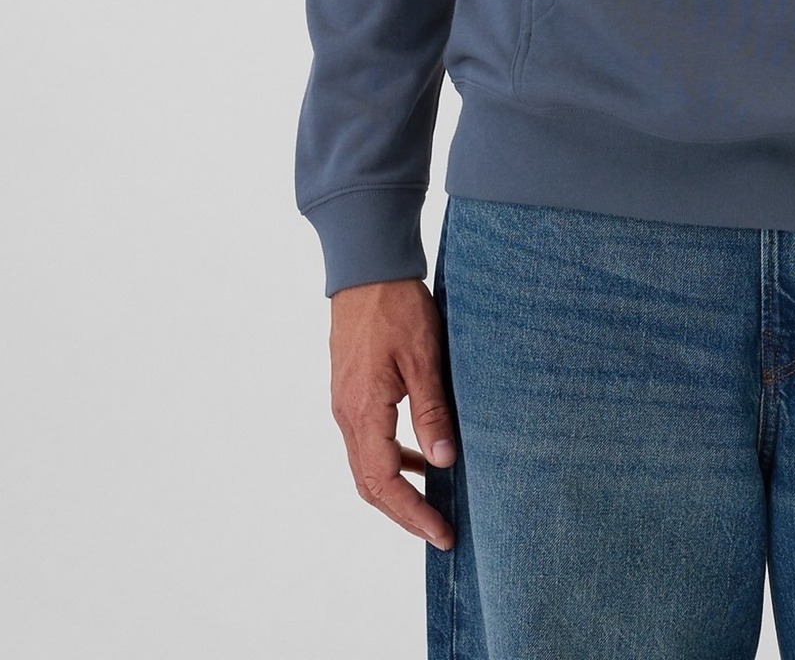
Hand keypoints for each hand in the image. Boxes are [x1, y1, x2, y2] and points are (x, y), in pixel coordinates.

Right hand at [329, 277, 457, 549]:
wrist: (366, 268)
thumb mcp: (423, 357)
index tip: (442, 533)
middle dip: (404, 513)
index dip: (413, 515)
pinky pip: (368, 441)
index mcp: (363, 411)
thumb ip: (431, 411)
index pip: (384, 483)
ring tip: (433, 504)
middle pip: (369, 484)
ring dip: (397, 489)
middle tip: (440, 531)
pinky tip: (419, 456)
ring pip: (366, 465)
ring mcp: (345, 404)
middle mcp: (347, 414)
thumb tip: (443, 462)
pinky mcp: (351, 392)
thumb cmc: (396, 306)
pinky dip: (392, 459)